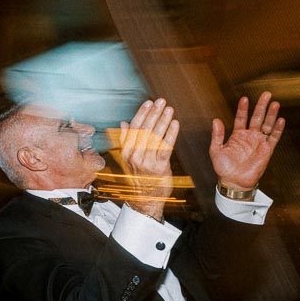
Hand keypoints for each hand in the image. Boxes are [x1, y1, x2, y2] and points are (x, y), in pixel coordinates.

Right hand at [118, 98, 178, 220]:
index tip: (148, 103)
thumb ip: (126, 140)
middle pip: (144, 130)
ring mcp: (147, 162)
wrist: (145, 199)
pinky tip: (175, 124)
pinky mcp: (159, 167)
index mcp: (127, 152)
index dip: (141, 114)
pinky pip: (166, 147)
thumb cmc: (140, 177)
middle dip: (153, 114)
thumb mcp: (129, 159)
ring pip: (155, 137)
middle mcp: (135, 156)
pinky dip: (171, 134)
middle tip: (161, 102)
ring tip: (169, 109)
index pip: (134, 128)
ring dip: (163, 121)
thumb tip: (124, 123)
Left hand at [209, 92, 283, 190]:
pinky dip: (278, 129)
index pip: (241, 118)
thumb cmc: (224, 168)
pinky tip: (280, 119)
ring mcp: (259, 142)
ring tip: (275, 103)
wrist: (234, 182)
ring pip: (267, 125)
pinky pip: (274, 138)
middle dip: (262, 106)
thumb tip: (215, 120)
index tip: (245, 98)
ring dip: (271, 114)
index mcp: (237, 135)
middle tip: (266, 94)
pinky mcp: (267, 150)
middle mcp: (249, 136)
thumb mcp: (216, 150)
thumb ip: (217, 135)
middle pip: (257, 117)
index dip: (243, 109)